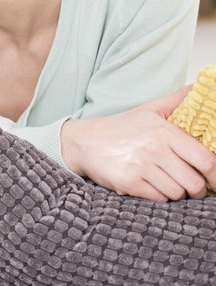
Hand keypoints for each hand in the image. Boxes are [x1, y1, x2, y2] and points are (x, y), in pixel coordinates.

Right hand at [62, 85, 215, 199]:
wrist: (83, 141)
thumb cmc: (119, 128)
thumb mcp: (149, 109)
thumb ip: (176, 100)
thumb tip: (199, 86)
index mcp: (164, 132)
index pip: (205, 159)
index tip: (215, 181)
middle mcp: (154, 149)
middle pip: (193, 182)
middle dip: (197, 190)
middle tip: (193, 189)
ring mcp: (141, 167)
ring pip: (176, 193)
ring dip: (176, 193)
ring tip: (168, 185)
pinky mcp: (128, 182)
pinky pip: (157, 198)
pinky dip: (159, 197)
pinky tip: (152, 187)